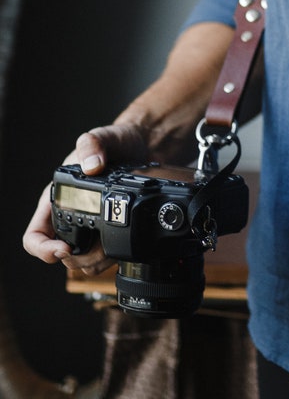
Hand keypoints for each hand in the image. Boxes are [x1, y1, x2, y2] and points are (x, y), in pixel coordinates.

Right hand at [22, 121, 150, 273]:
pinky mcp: (111, 231)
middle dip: (76, 259)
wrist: (144, 146)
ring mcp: (91, 227)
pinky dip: (114, 256)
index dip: (43, 249)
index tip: (63, 249)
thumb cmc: (117, 141)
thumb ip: (93, 144)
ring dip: (96, 261)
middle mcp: (71, 216)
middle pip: (61, 256)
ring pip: (83, 262)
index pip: (35, 236)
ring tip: (111, 248)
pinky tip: (124, 244)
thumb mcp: (103, 136)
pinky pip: (106, 256)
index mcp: (58, 198)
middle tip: (96, 251)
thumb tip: (91, 166)